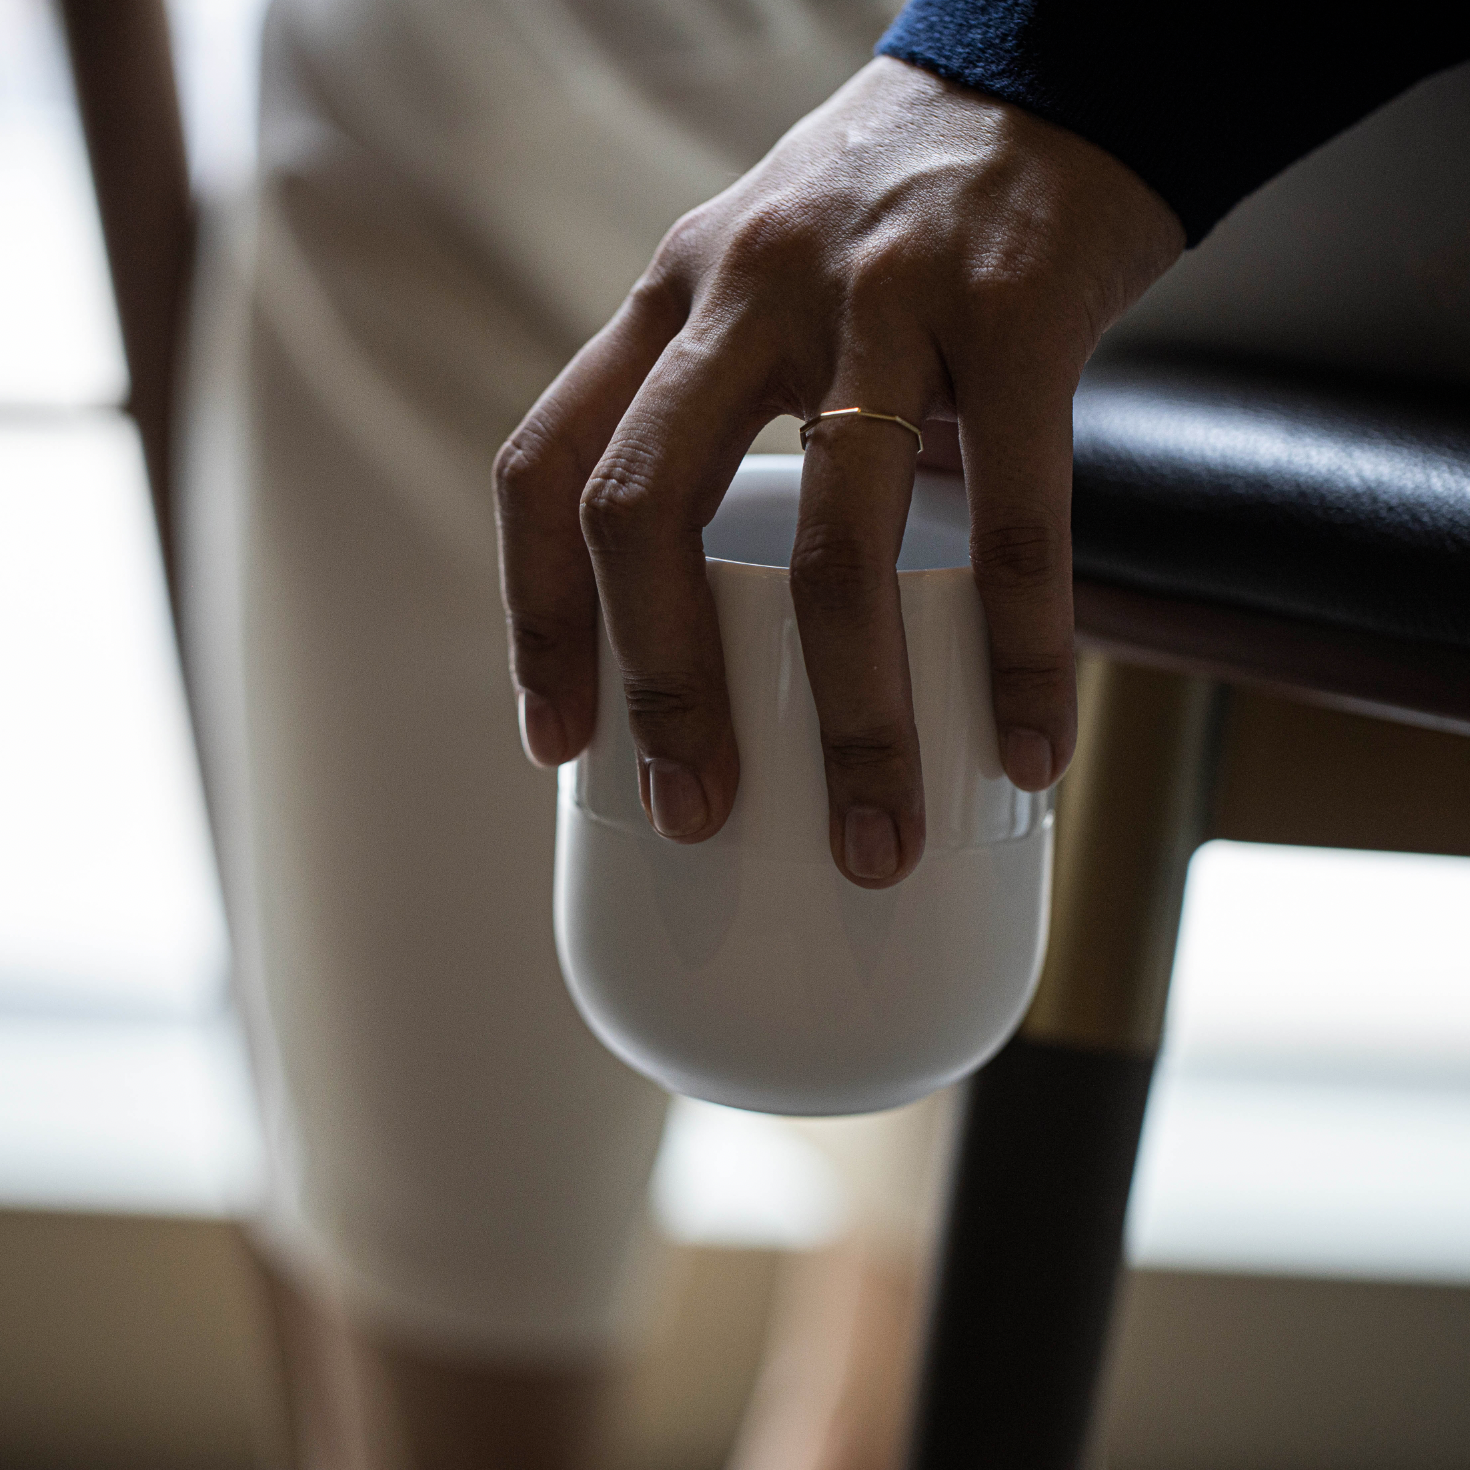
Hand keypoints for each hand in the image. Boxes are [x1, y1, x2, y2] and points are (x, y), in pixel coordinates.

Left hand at [495, 57, 1182, 887]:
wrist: (1047, 81)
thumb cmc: (893, 224)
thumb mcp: (767, 285)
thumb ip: (730, 414)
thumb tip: (737, 618)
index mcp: (672, 301)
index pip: (546, 465)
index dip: (538, 619)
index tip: (557, 742)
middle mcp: (748, 292)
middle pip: (648, 511)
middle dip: (668, 686)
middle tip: (699, 808)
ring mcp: (881, 300)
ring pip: (837, 542)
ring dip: (853, 715)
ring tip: (875, 833)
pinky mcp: (1016, 316)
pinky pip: (1013, 518)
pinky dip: (1021, 652)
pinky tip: (1029, 745)